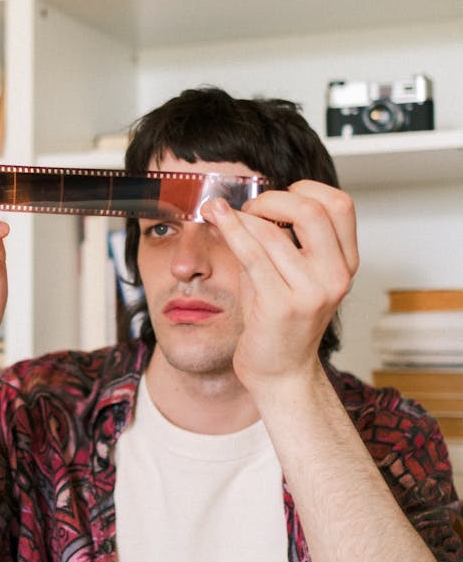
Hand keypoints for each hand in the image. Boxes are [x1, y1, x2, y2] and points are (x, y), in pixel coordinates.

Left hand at [201, 180, 358, 388]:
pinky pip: (251, 254)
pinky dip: (230, 229)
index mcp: (346, 263)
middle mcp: (336, 276)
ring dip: (242, 216)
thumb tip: (249, 199)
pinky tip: (215, 218)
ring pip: (273, 232)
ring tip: (222, 215)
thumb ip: (281, 236)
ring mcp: (311, 293)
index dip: (307, 190)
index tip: (278, 198)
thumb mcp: (290, 271)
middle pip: (314, 210)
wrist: (280, 372)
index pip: (340, 205)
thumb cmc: (279, 319)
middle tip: (250, 208)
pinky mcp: (281, 306)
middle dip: (274, 199)